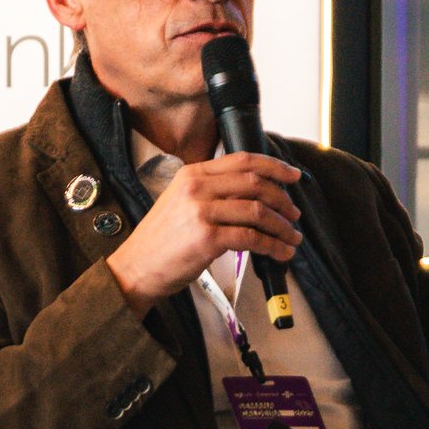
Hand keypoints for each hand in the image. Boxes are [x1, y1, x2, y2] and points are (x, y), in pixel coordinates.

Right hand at [106, 151, 301, 313]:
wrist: (136, 268)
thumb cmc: (160, 242)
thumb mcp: (179, 203)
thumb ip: (210, 193)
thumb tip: (250, 195)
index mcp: (192, 175)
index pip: (242, 160)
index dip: (274, 166)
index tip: (292, 175)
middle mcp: (197, 188)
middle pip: (255, 183)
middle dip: (283, 199)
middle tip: (293, 213)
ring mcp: (202, 212)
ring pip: (258, 211)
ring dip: (282, 226)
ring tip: (291, 237)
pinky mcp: (208, 238)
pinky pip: (252, 238)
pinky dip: (273, 246)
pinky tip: (280, 253)